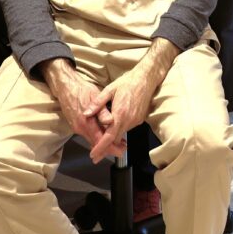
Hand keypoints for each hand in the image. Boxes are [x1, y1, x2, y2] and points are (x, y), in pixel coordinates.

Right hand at [40, 59, 123, 159]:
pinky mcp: (76, 126)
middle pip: (96, 143)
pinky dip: (97, 138)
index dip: (111, 147)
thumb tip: (110, 122)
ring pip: (92, 140)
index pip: (100, 140)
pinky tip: (105, 135)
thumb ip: (102, 111)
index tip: (121, 150)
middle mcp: (80, 128)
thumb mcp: (95, 97)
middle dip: (110, 148)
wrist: (65, 87)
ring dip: (104, 143)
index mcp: (86, 122)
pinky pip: (88, 135)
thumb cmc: (82, 90)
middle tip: (122, 148)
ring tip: (118, 143)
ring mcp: (77, 128)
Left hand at [85, 38, 179, 162]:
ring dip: (112, 138)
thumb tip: (85, 114)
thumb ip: (97, 104)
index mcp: (120, 114)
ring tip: (102, 141)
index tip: (94, 155)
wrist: (146, 78)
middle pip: (115, 139)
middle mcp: (129, 120)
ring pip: (121, 134)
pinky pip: (127, 128)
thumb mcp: (109, 90)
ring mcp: (136, 120)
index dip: (101, 148)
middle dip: (105, 148)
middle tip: (95, 154)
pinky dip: (119, 130)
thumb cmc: (128, 82)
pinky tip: (114, 127)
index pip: (109, 137)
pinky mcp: (140, 119)